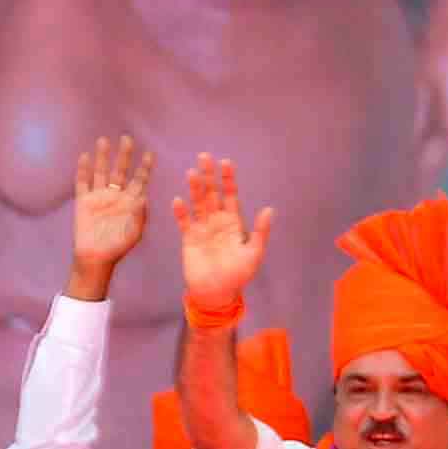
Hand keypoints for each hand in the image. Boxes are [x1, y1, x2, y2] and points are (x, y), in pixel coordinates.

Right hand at [68, 135, 153, 295]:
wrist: (95, 257)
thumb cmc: (118, 247)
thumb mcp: (135, 232)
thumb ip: (140, 214)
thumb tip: (143, 196)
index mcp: (131, 203)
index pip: (140, 181)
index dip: (144, 167)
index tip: (150, 153)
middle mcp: (115, 196)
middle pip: (120, 171)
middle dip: (124, 156)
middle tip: (128, 138)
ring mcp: (99, 197)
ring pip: (101, 172)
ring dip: (103, 157)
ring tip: (104, 140)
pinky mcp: (83, 201)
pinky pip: (82, 182)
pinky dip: (83, 169)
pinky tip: (85, 156)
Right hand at [170, 154, 273, 311]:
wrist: (218, 292)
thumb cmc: (238, 274)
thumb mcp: (253, 254)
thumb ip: (259, 232)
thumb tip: (269, 209)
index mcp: (233, 223)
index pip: (231, 196)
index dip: (228, 180)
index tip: (226, 162)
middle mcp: (217, 221)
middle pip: (212, 194)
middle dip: (209, 176)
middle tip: (204, 156)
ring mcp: (202, 228)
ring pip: (198, 203)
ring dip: (195, 188)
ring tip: (192, 172)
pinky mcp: (189, 238)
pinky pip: (184, 222)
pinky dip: (181, 212)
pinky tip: (178, 200)